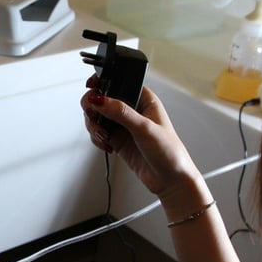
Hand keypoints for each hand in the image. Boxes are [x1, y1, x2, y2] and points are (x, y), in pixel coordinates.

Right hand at [80, 76, 204, 203]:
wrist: (171, 180)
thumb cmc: (170, 152)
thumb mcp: (144, 128)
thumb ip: (120, 112)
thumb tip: (100, 100)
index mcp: (144, 99)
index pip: (119, 82)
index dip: (103, 82)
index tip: (91, 87)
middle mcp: (132, 110)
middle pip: (102, 99)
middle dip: (93, 108)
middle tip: (93, 116)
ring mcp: (123, 125)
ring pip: (97, 116)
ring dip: (94, 126)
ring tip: (104, 136)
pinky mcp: (117, 139)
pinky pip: (98, 132)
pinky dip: (97, 138)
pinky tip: (107, 145)